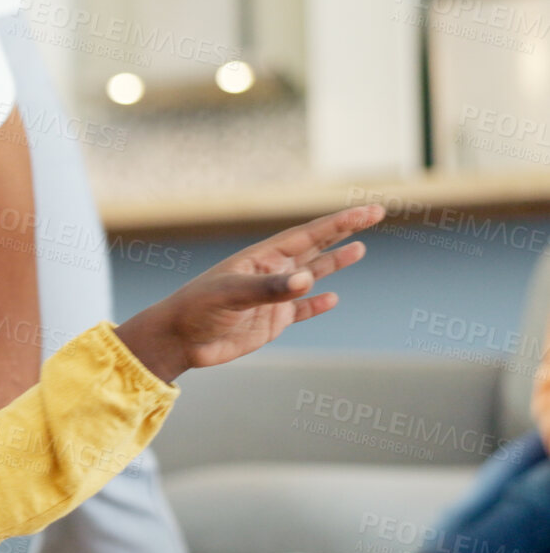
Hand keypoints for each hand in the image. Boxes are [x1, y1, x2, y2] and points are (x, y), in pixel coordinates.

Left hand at [115, 204, 383, 382]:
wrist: (178, 341)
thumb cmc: (196, 309)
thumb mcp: (231, 294)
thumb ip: (269, 288)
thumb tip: (307, 279)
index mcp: (262, 258)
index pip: (309, 234)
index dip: (340, 223)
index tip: (369, 211)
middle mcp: (270, 273)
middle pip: (314, 247)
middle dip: (344, 232)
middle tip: (375, 215)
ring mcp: (272, 298)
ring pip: (311, 275)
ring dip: (333, 263)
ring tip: (359, 250)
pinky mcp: (270, 323)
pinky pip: (300, 310)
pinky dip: (315, 304)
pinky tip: (332, 298)